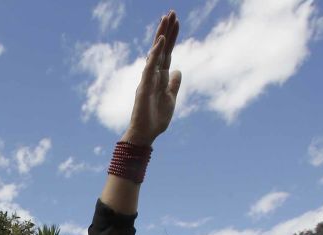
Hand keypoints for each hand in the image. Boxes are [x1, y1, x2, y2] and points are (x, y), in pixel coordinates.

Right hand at [123, 11, 181, 146]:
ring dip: (161, 35)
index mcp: (160, 77)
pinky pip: (151, 66)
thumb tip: (178, 70)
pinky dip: (156, 53)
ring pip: (155, 52)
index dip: (172, 38)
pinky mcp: (144, 85)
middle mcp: (153, 74)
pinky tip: (162, 40)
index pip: (167, 53)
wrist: (146, 134)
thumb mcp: (171, 99)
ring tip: (166, 18)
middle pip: (162, 48)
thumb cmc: (156, 119)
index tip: (177, 22)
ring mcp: (148, 78)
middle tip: (172, 12)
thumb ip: (174, 84)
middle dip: (167, 30)